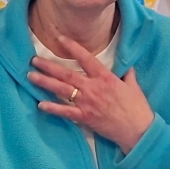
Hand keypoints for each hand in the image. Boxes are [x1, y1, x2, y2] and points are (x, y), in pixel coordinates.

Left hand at [29, 37, 154, 152]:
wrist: (138, 130)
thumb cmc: (137, 108)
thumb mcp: (133, 86)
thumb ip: (127, 75)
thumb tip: (127, 68)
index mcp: (105, 77)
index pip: (85, 58)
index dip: (72, 47)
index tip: (60, 38)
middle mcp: (93, 87)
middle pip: (66, 74)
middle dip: (48, 66)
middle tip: (34, 60)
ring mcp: (87, 103)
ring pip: (62, 90)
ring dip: (45, 82)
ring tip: (31, 76)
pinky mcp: (85, 117)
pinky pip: (65, 112)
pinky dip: (52, 108)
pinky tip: (40, 104)